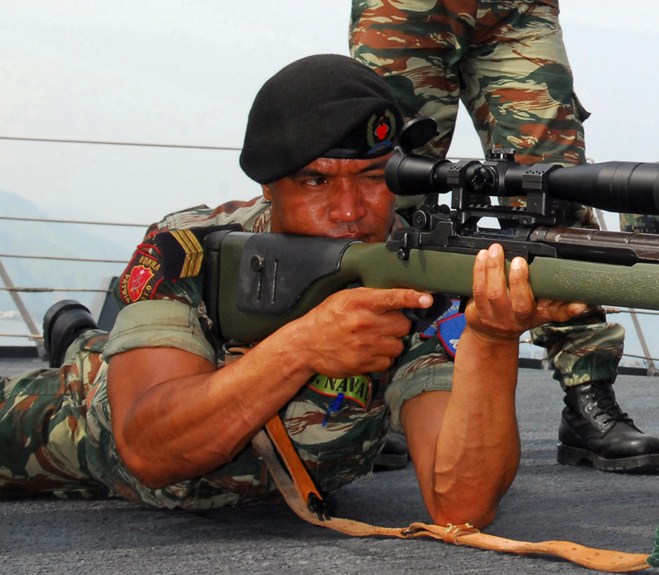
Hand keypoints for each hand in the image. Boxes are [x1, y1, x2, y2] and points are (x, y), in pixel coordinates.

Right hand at [297, 286, 432, 376]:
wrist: (306, 344)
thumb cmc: (327, 318)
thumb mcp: (346, 298)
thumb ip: (372, 296)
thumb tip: (399, 297)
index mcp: (361, 302)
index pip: (393, 298)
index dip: (412, 297)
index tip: (427, 299)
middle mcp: (365, 323)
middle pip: (404, 324)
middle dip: (398, 324)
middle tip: (384, 323)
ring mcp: (366, 345)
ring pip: (399, 344)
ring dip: (392, 342)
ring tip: (375, 338)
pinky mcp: (365, 363)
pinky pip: (389, 361)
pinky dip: (383, 357)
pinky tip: (370, 351)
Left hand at [465, 243, 588, 341]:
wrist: (491, 335)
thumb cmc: (517, 317)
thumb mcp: (541, 313)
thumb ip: (559, 306)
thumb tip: (582, 300)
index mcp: (537, 315)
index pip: (557, 314)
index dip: (568, 309)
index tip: (577, 301)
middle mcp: (518, 317)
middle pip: (520, 301)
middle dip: (519, 280)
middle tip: (518, 260)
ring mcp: (497, 315)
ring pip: (495, 293)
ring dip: (494, 269)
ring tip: (496, 251)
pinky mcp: (479, 310)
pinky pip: (478, 289)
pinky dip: (479, 271)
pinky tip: (482, 257)